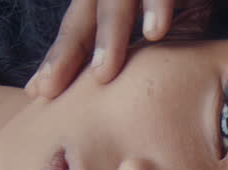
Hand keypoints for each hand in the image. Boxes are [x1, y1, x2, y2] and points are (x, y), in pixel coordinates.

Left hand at [27, 0, 180, 98]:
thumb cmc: (189, 4)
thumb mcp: (158, 31)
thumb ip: (135, 57)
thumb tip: (107, 101)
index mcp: (106, 0)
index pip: (76, 31)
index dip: (57, 60)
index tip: (38, 92)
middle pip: (84, 17)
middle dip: (66, 53)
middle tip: (52, 89)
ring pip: (116, 2)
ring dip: (110, 36)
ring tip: (103, 73)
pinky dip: (158, 6)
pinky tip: (156, 32)